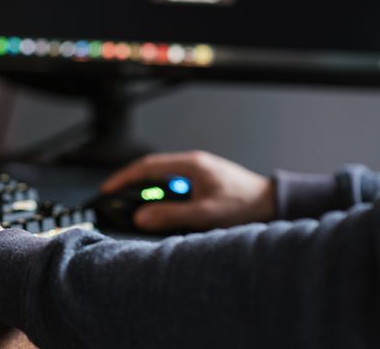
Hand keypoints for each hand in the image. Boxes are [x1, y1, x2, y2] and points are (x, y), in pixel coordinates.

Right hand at [100, 151, 274, 231]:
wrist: (273, 204)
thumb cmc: (245, 205)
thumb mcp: (205, 213)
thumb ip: (171, 215)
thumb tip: (141, 217)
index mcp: (191, 165)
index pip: (147, 166)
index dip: (123, 177)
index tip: (107, 189)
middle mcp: (193, 164)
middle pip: (151, 170)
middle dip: (130, 184)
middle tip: (114, 198)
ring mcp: (198, 172)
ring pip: (162, 178)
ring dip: (147, 192)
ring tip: (135, 208)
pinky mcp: (203, 182)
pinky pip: (174, 186)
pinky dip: (162, 197)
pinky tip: (162, 211)